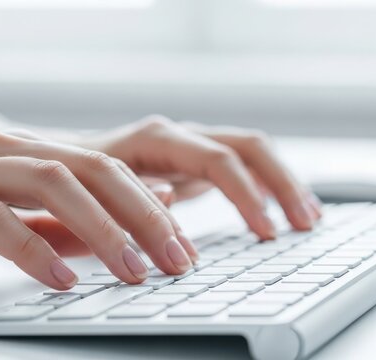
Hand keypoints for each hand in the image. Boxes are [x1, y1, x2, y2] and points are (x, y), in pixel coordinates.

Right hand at [0, 129, 196, 288]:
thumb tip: (124, 227)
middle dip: (141, 214)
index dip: (149, 206)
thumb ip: (59, 221)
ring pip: (49, 182)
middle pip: (90, 168)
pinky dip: (31, 247)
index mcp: (21, 149)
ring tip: (133, 270)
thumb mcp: (5, 219)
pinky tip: (61, 278)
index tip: (181, 245)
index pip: (104, 168)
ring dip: (100, 228)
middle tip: (176, 259)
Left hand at [80, 116, 321, 239]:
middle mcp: (181, 137)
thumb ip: (129, 196)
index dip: (246, 196)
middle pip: (248, 148)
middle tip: (305, 225)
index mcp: (157, 138)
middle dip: (282, 184)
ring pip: (253, 154)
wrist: (64, 167)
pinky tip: (286, 210)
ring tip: (311, 219)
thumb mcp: (94, 194)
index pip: (218, 160)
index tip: (266, 232)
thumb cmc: (75, 184)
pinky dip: (268, 188)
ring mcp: (192, 148)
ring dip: (285, 184)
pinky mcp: (196, 164)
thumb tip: (169, 194)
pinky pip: (244, 168)